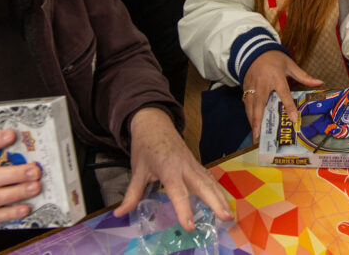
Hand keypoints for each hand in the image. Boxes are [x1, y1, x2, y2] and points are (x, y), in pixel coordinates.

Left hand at [114, 108, 232, 230]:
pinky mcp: (196, 164)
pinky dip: (217, 189)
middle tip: (226, 218)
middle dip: (215, 202)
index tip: (190, 226)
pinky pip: (209, 177)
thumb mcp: (137, 170)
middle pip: (202, 185)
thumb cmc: (145, 146)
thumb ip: (131, 194)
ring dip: (220, 197)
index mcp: (168, 169)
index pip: (178, 192)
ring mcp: (192, 164)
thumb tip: (118, 214)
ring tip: (229, 215)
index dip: (184, 209)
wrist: (154, 123)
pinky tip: (223, 201)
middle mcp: (184, 167)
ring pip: (209, 181)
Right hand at [242, 50, 321, 139]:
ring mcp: (252, 85)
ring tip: (255, 133)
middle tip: (259, 133)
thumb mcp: (290, 65)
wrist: (255, 50)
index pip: (284, 93)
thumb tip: (319, 83)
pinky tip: (252, 123)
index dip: (289, 106)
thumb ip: (303, 76)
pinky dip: (248, 113)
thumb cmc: (274, 58)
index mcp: (276, 76)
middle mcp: (263, 83)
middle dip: (258, 119)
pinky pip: (246, 102)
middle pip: (260, 103)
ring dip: (252, 119)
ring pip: (250, 105)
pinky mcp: (245, 87)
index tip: (294, 118)